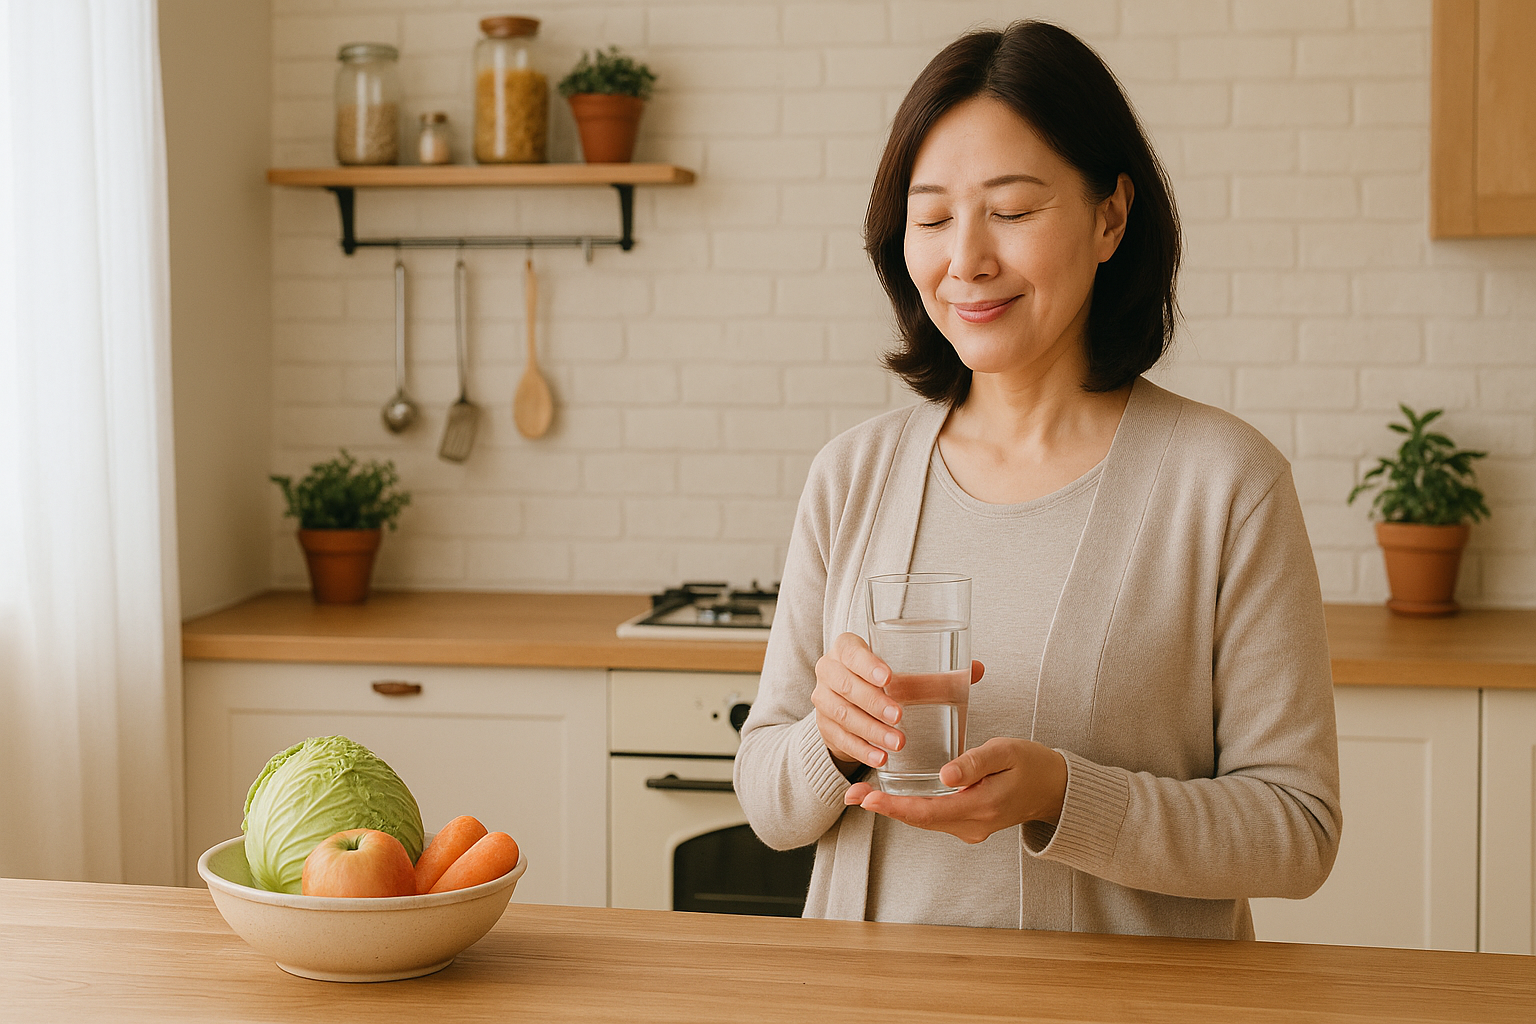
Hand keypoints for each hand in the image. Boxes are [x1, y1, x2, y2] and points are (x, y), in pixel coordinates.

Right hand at [813, 632, 984, 773]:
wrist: (853, 704)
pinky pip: (840, 739)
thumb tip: (976, 669)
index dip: (867, 664)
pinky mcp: (825, 727)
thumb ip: (938, 676)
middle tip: (899, 717)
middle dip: (873, 702)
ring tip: (897, 743)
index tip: (889, 678)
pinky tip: (880, 759)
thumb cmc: (886, 683)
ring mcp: (823, 700)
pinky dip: (861, 750)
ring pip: (842, 714)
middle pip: (845, 685)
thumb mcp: (907, 677)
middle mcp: (829, 670)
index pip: (851, 651)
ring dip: (870, 730)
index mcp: (847, 649)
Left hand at [842, 737, 1067, 843]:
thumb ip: (976, 762)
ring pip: (923, 820)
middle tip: (851, 795)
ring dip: (893, 808)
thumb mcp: (1007, 752)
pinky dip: (909, 807)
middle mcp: (971, 825)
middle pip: (919, 819)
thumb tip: (945, 775)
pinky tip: (889, 796)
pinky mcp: (967, 823)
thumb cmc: (1032, 764)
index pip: (928, 812)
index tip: (869, 798)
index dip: (895, 807)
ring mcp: (969, 828)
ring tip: (861, 794)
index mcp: (980, 808)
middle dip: (884, 808)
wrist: (1055, 789)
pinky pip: (933, 817)